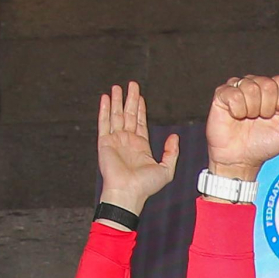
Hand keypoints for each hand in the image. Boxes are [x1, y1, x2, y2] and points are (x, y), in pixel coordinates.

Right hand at [95, 83, 181, 214]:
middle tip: (131, 84)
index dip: (141, 108)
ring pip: (116, 115)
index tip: (140, 95)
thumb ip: (171, 152)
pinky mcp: (104, 142)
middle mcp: (127, 141)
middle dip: (130, 98)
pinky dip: (104, 109)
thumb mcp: (166, 169)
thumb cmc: (146, 186)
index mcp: (140, 146)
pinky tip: (105, 98)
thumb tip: (174, 137)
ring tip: (117, 87)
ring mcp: (115, 140)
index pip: (140, 121)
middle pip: (128, 114)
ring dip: (116, 100)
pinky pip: (104, 122)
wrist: (128, 193)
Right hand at [206, 75, 278, 179]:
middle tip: (261, 119)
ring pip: (251, 88)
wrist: (241, 159)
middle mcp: (258, 86)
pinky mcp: (223, 94)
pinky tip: (236, 116)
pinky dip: (237, 110)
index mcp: (276, 92)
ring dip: (252, 110)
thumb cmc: (263, 145)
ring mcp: (240, 88)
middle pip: (269, 84)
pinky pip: (234, 94)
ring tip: (248, 119)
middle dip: (267, 108)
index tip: (277, 116)